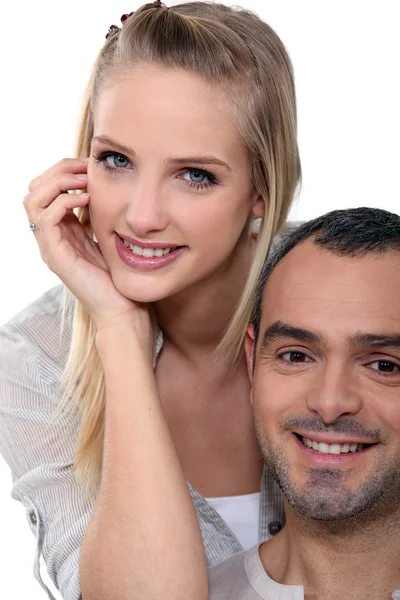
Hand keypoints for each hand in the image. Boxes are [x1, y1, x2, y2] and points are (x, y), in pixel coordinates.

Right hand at [23, 158, 151, 341]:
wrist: (124, 309)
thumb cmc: (121, 276)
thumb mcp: (109, 236)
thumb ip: (101, 214)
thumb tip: (105, 185)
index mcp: (62, 231)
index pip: (45, 189)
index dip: (63, 170)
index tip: (90, 165)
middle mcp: (51, 238)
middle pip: (33, 190)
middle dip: (58, 171)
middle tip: (86, 168)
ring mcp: (50, 247)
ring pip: (32, 200)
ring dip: (58, 182)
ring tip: (85, 181)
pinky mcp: (56, 257)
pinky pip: (46, 218)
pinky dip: (64, 201)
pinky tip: (86, 200)